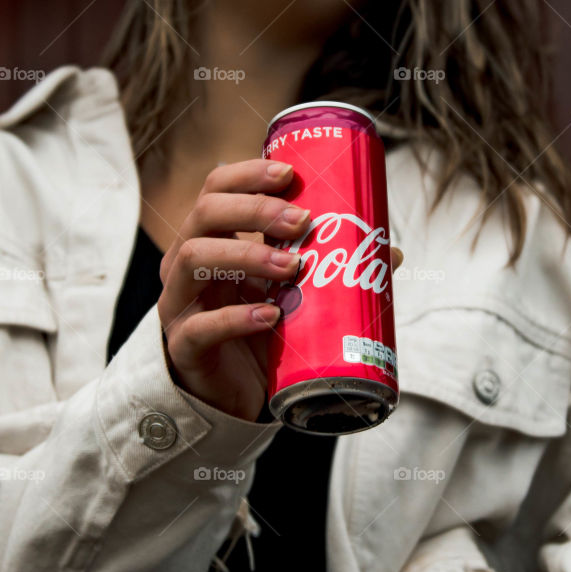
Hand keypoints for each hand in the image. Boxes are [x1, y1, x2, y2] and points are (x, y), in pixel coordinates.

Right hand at [157, 159, 401, 421]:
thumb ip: (330, 270)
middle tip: (301, 220)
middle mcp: (185, 264)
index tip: (289, 175)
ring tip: (293, 265)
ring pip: (192, 259)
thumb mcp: (292, 293)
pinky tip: (271, 316)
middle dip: (254, 208)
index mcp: (210, 239)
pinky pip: (200, 326)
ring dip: (247, 254)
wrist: (234, 396)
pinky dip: (237, 317)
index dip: (248, 175)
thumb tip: (391, 252)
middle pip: (204, 215)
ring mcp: (178, 304)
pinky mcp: (184, 347)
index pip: (215, 189)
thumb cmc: (261, 331)